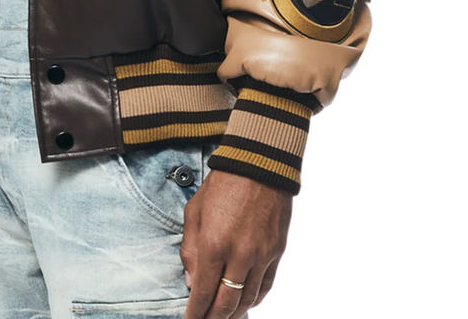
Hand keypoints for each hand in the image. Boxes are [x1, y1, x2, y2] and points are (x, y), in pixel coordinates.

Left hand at [181, 168, 291, 318]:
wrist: (259, 165)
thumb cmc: (222, 185)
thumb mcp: (194, 212)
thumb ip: (191, 249)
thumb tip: (193, 282)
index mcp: (214, 244)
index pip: (203, 293)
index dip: (195, 313)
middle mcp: (240, 255)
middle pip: (227, 304)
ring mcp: (261, 255)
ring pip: (248, 299)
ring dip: (234, 313)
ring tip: (223, 317)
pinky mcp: (276, 252)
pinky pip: (266, 286)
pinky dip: (254, 299)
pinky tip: (245, 302)